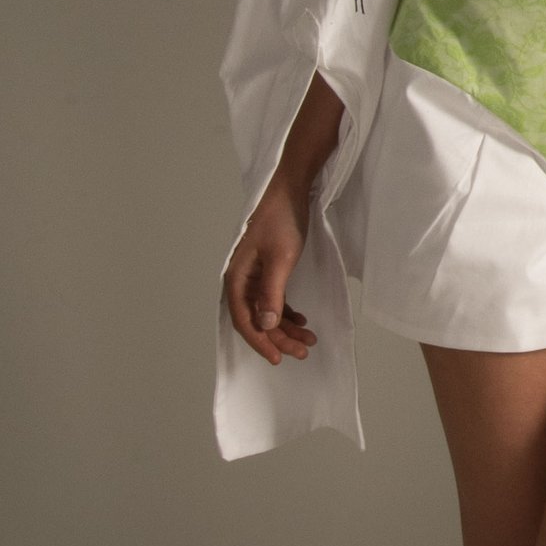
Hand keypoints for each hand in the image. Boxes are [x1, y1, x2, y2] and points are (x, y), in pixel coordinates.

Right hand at [223, 185, 318, 365]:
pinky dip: (287, 311)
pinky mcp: (268, 269)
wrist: (290, 188)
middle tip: (302, 351)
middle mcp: (242, 279)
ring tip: (308, 340)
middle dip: (278, 337)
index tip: (278, 357)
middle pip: (256, 318)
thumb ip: (271, 293)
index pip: (244, 319)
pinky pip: (274, 299)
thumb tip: (264, 325)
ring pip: (267, 310)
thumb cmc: (282, 219)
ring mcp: (255, 275)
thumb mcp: (280, 259)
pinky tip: (302, 320)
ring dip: (286, 327)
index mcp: (237, 277)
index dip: (260, 341)